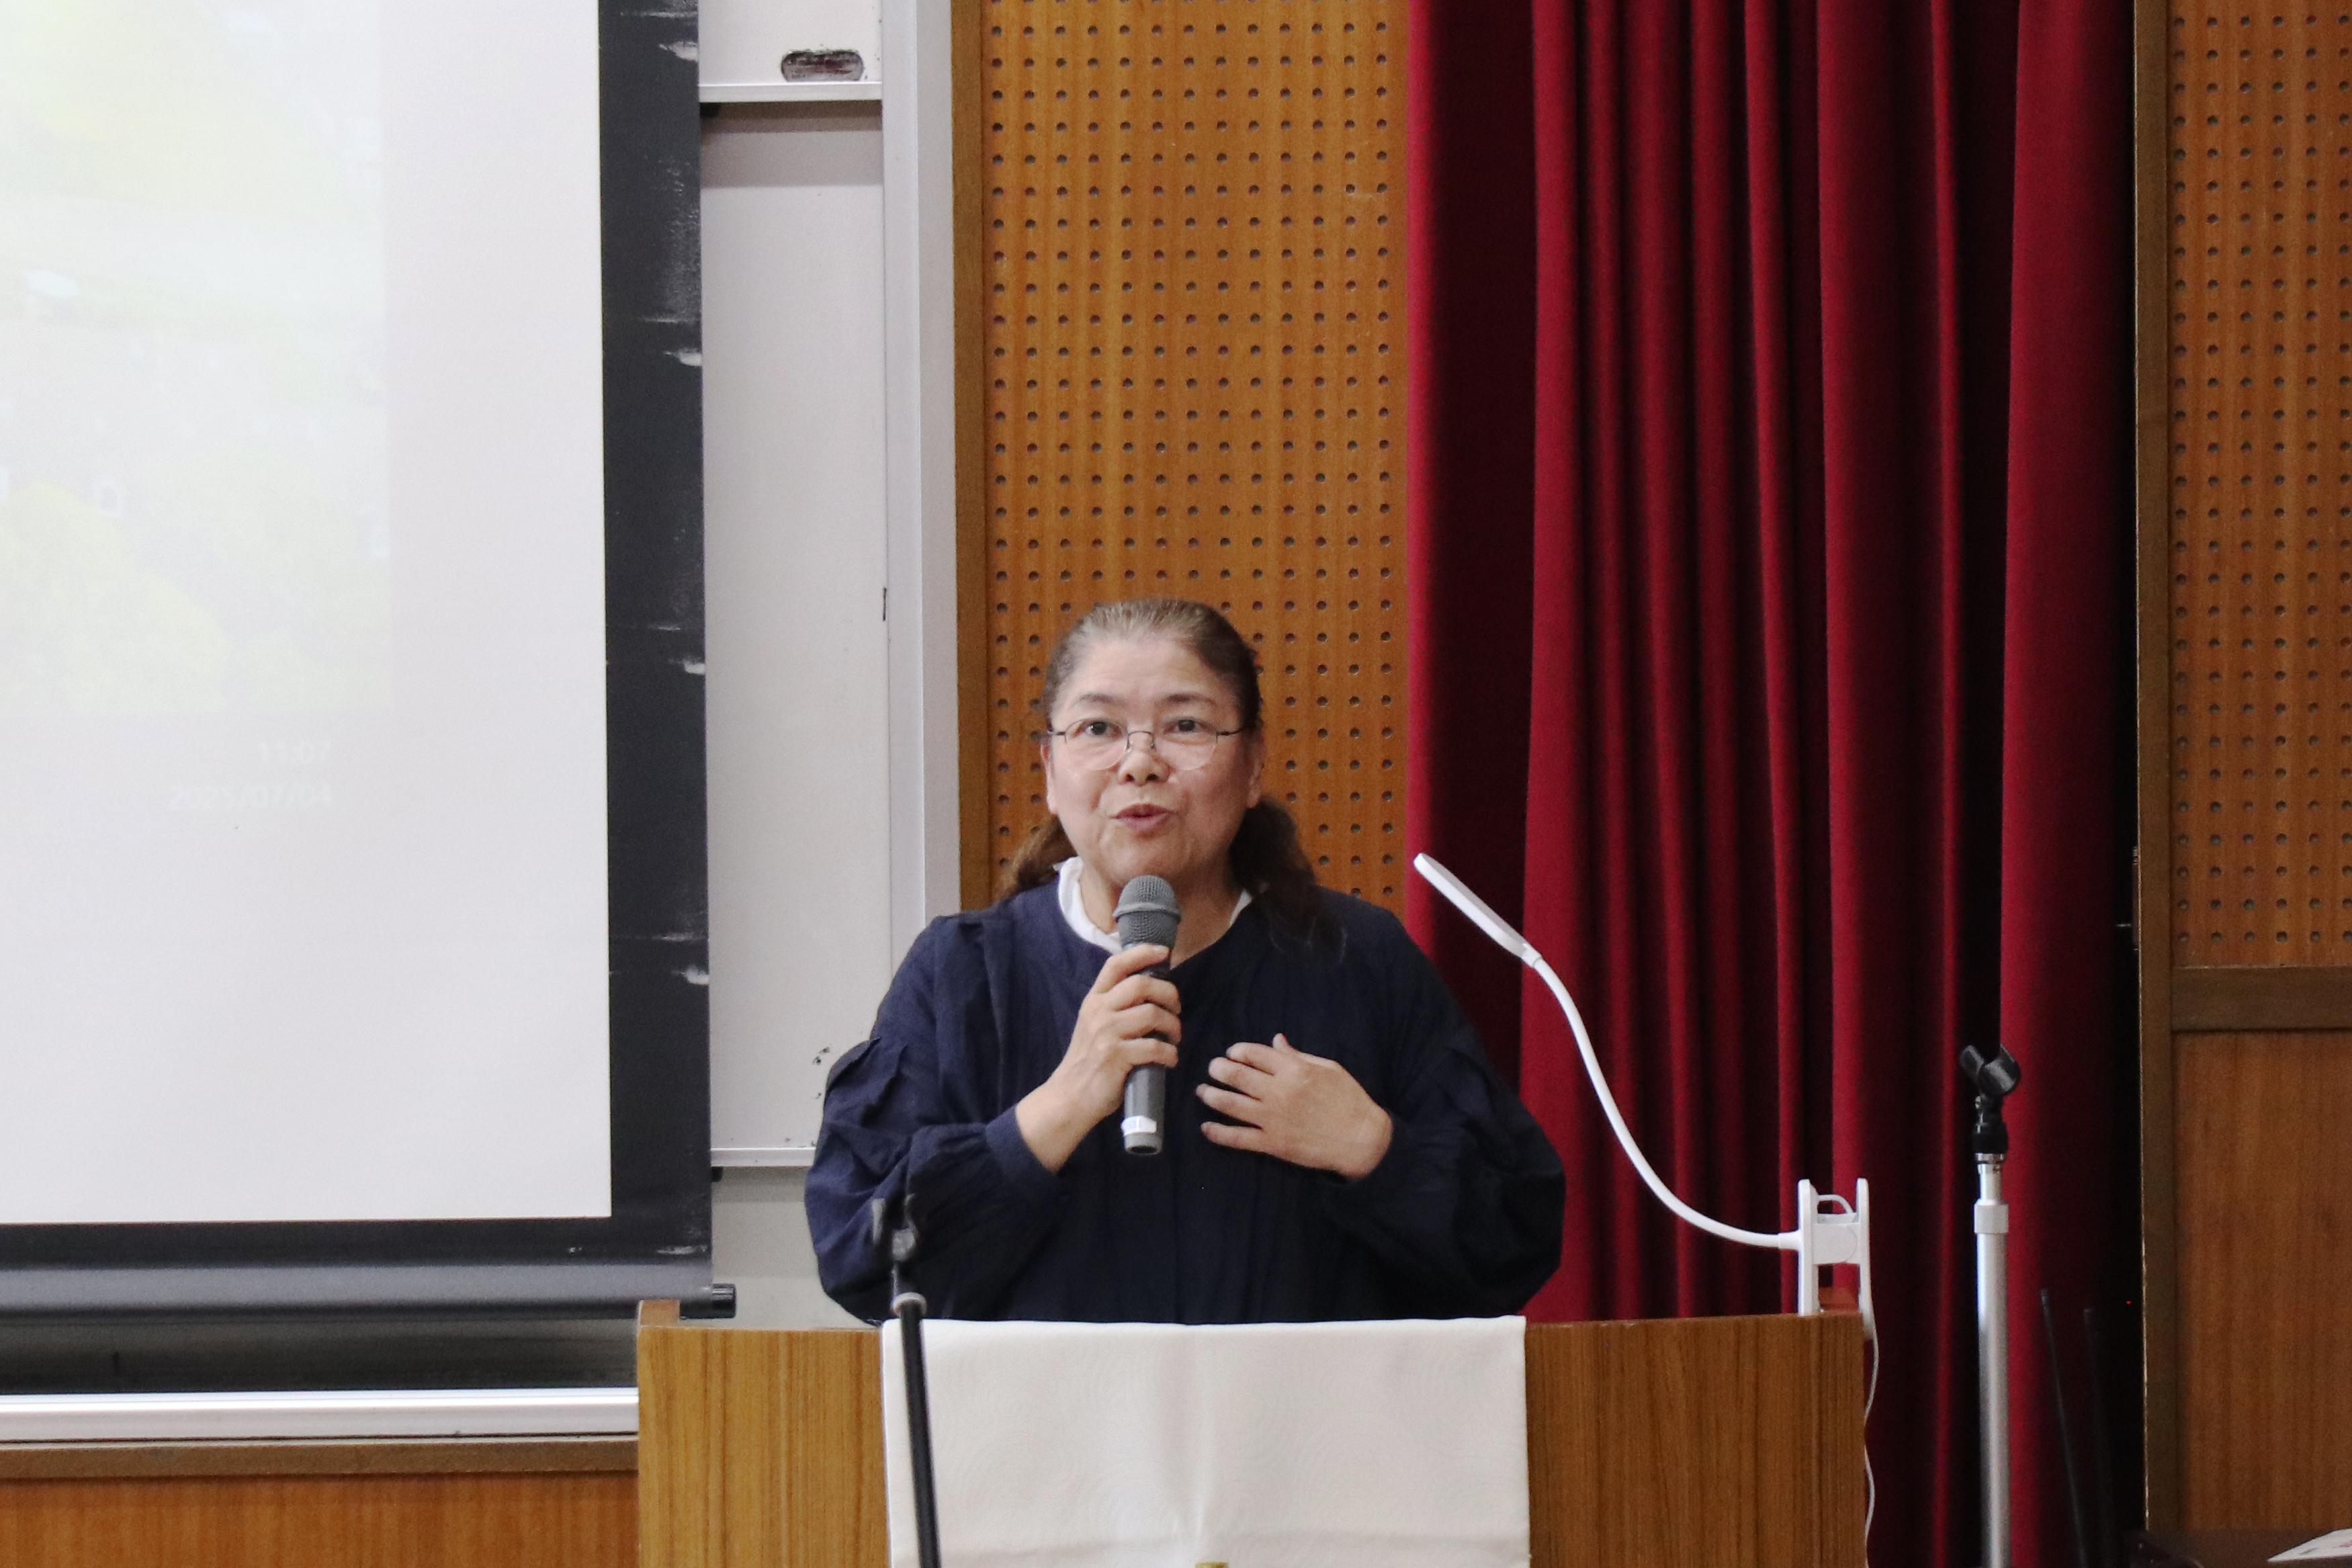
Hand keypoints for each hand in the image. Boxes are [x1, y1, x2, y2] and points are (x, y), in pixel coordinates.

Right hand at [1015, 943, 1179, 1172]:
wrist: (1070, 1096)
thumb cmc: (1089, 1061)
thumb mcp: (1094, 1026)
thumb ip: (1115, 1007)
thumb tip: (1153, 993)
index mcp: (1094, 1000)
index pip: (1116, 965)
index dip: (1142, 953)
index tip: (1163, 952)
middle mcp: (1098, 1011)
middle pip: (1142, 984)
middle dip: (1169, 994)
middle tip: (1176, 1009)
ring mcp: (1106, 1033)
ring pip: (1152, 1014)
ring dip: (1173, 1025)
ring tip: (1174, 1038)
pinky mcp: (1116, 1056)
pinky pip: (1154, 1046)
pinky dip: (1170, 1053)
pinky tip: (1169, 1059)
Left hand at [1197, 1034, 1391, 1178]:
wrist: (1362, 1140)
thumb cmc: (1349, 1100)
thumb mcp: (1328, 1068)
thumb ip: (1298, 1055)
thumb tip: (1276, 1040)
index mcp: (1294, 1070)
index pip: (1254, 1053)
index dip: (1237, 1051)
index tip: (1231, 1053)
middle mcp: (1279, 1092)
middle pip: (1236, 1075)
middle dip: (1218, 1069)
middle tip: (1212, 1068)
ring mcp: (1274, 1119)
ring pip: (1230, 1104)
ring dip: (1211, 1096)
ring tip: (1202, 1091)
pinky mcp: (1273, 1144)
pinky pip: (1238, 1138)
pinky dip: (1218, 1133)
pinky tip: (1206, 1128)